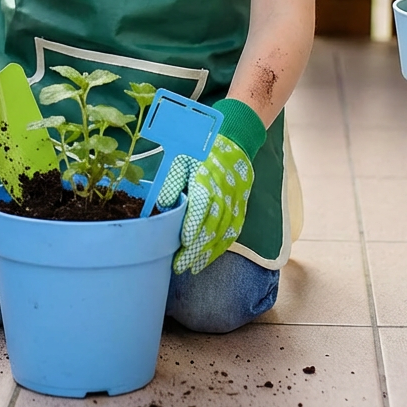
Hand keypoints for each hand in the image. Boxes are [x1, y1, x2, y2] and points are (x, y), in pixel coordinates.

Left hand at [155, 99, 264, 274]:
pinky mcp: (242, 204)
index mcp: (208, 180)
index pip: (200, 213)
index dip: (191, 234)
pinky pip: (234, 229)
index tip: (180, 250)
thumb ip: (172, 182)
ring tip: (194, 267)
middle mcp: (225, 193)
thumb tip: (163, 205)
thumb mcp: (181, 157)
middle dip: (196, 251)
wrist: (234, 138)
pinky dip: (223, 245)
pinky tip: (211, 255)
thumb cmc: (201, 147)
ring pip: (224, 233)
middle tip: (181, 267)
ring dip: (209, 253)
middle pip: (212, 228)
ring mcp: (236, 201)